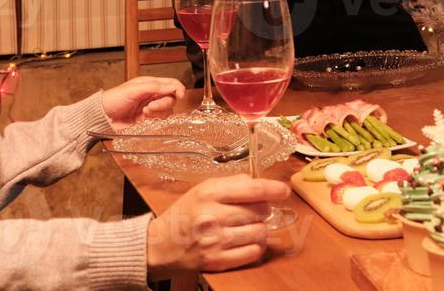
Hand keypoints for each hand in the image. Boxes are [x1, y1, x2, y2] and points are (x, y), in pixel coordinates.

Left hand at [101, 76, 185, 127]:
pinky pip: (159, 120)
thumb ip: (154, 87)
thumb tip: (171, 86)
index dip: (178, 88)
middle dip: (163, 103)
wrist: (102, 117)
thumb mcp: (134, 89)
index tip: (180, 94)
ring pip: (166, 111)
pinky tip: (144, 119)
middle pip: (170, 99)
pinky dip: (155, 120)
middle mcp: (152, 96)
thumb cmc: (114, 99)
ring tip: (144, 113)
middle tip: (150, 107)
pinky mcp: (147, 121)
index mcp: (149, 84)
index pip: (170, 84)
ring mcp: (149, 108)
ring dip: (158, 112)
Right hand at [146, 175, 291, 275]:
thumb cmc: (184, 214)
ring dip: (259, 229)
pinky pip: (253, 253)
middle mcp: (213, 216)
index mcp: (209, 193)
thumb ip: (231, 183)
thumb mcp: (202, 189)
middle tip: (254, 210)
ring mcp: (215, 241)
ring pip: (260, 232)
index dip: (274, 189)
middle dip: (263, 210)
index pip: (253, 189)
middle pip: (260, 211)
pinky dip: (255, 246)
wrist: (160, 245)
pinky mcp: (217, 261)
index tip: (284, 190)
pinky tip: (246, 241)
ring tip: (247, 227)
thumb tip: (259, 183)